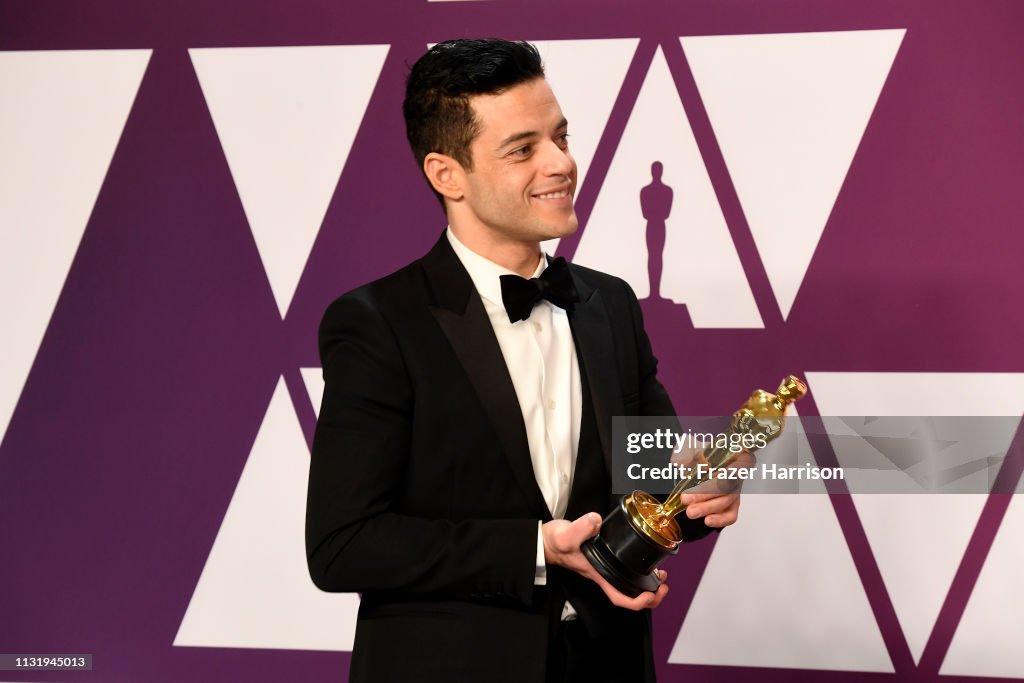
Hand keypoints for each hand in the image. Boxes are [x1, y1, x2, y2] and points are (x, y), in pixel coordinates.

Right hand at [541, 513, 668, 609]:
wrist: (546, 541)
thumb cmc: (555, 543)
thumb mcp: (566, 534)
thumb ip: (581, 528)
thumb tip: (596, 521)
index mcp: (598, 573)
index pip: (620, 598)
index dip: (639, 601)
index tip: (653, 593)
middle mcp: (603, 575)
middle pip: (630, 596)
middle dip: (651, 596)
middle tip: (664, 585)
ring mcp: (604, 569)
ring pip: (630, 586)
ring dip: (648, 585)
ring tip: (661, 576)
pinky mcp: (604, 560)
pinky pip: (625, 573)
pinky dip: (639, 572)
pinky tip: (645, 561)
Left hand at [675, 446, 753, 527]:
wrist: (695, 463)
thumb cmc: (697, 453)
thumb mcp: (689, 446)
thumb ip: (684, 452)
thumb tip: (678, 462)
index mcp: (734, 455)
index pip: (743, 461)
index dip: (737, 469)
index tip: (727, 473)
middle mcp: (738, 473)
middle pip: (728, 485)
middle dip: (706, 494)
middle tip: (686, 498)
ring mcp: (735, 490)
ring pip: (727, 501)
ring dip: (707, 508)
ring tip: (690, 511)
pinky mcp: (731, 505)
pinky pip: (730, 515)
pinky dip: (720, 519)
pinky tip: (707, 521)